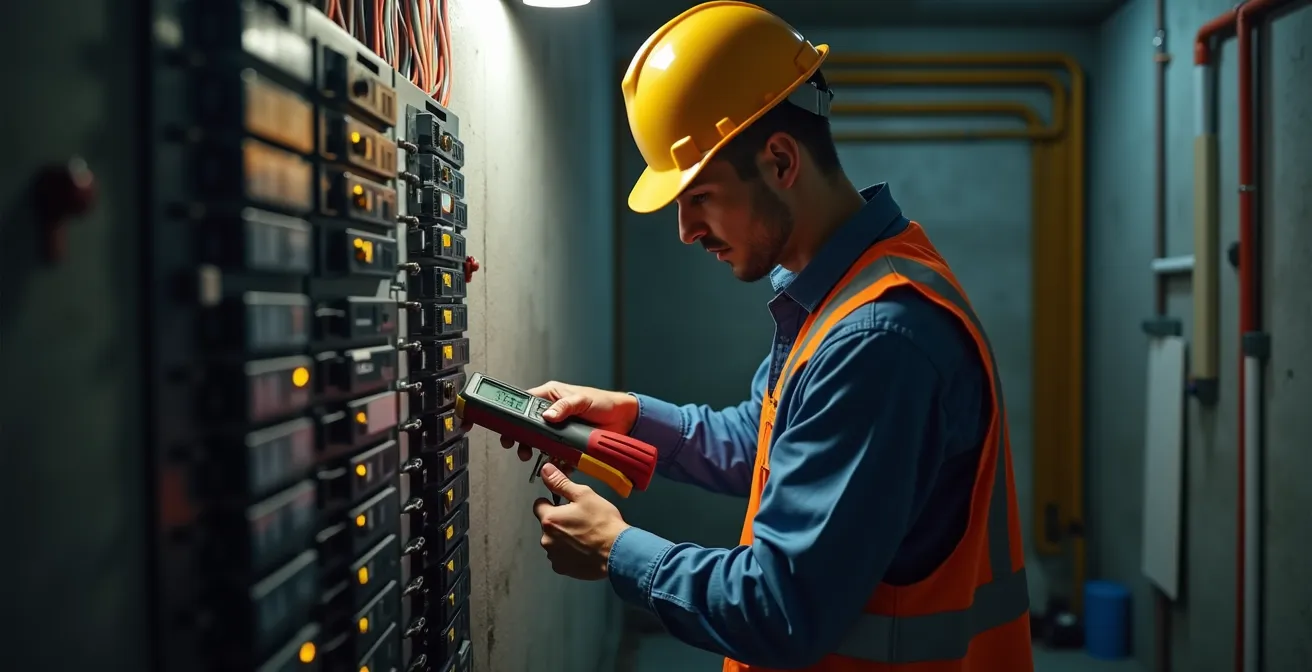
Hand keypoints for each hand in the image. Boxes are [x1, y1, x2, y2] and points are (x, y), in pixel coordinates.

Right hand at [495, 380, 639, 461]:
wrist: (624, 421)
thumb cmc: (604, 402)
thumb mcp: (582, 400)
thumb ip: (564, 406)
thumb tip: (548, 414)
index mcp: (551, 396)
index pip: (526, 404)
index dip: (515, 416)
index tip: (509, 427)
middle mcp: (552, 413)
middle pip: (528, 427)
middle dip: (522, 438)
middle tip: (519, 446)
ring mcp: (559, 430)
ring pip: (539, 442)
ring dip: (535, 451)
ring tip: (532, 456)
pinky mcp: (567, 443)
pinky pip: (555, 454)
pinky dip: (553, 461)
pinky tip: (553, 464)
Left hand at [532, 462, 629, 580]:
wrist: (617, 552)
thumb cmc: (603, 523)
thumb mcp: (584, 496)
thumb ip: (561, 483)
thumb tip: (546, 470)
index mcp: (550, 519)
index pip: (539, 505)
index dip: (552, 502)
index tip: (566, 505)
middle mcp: (546, 539)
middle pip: (547, 524)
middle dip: (560, 521)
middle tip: (580, 520)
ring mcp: (554, 556)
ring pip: (554, 541)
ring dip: (564, 538)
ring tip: (585, 536)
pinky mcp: (562, 569)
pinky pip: (561, 557)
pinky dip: (569, 553)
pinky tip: (584, 549)